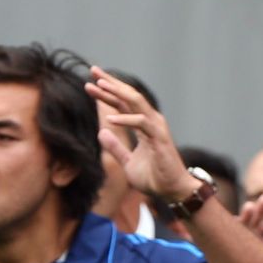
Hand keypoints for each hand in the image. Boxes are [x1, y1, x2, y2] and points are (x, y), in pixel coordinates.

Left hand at [86, 67, 189, 203]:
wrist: (172, 191)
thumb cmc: (154, 178)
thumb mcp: (128, 162)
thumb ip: (116, 147)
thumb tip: (102, 132)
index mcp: (143, 125)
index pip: (123, 103)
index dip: (107, 92)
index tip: (90, 83)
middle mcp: (151, 121)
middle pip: (128, 96)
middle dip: (110, 83)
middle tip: (92, 70)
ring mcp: (156, 127)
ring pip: (135, 102)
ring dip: (116, 93)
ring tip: (98, 85)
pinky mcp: (160, 137)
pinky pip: (141, 123)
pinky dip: (125, 119)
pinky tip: (110, 119)